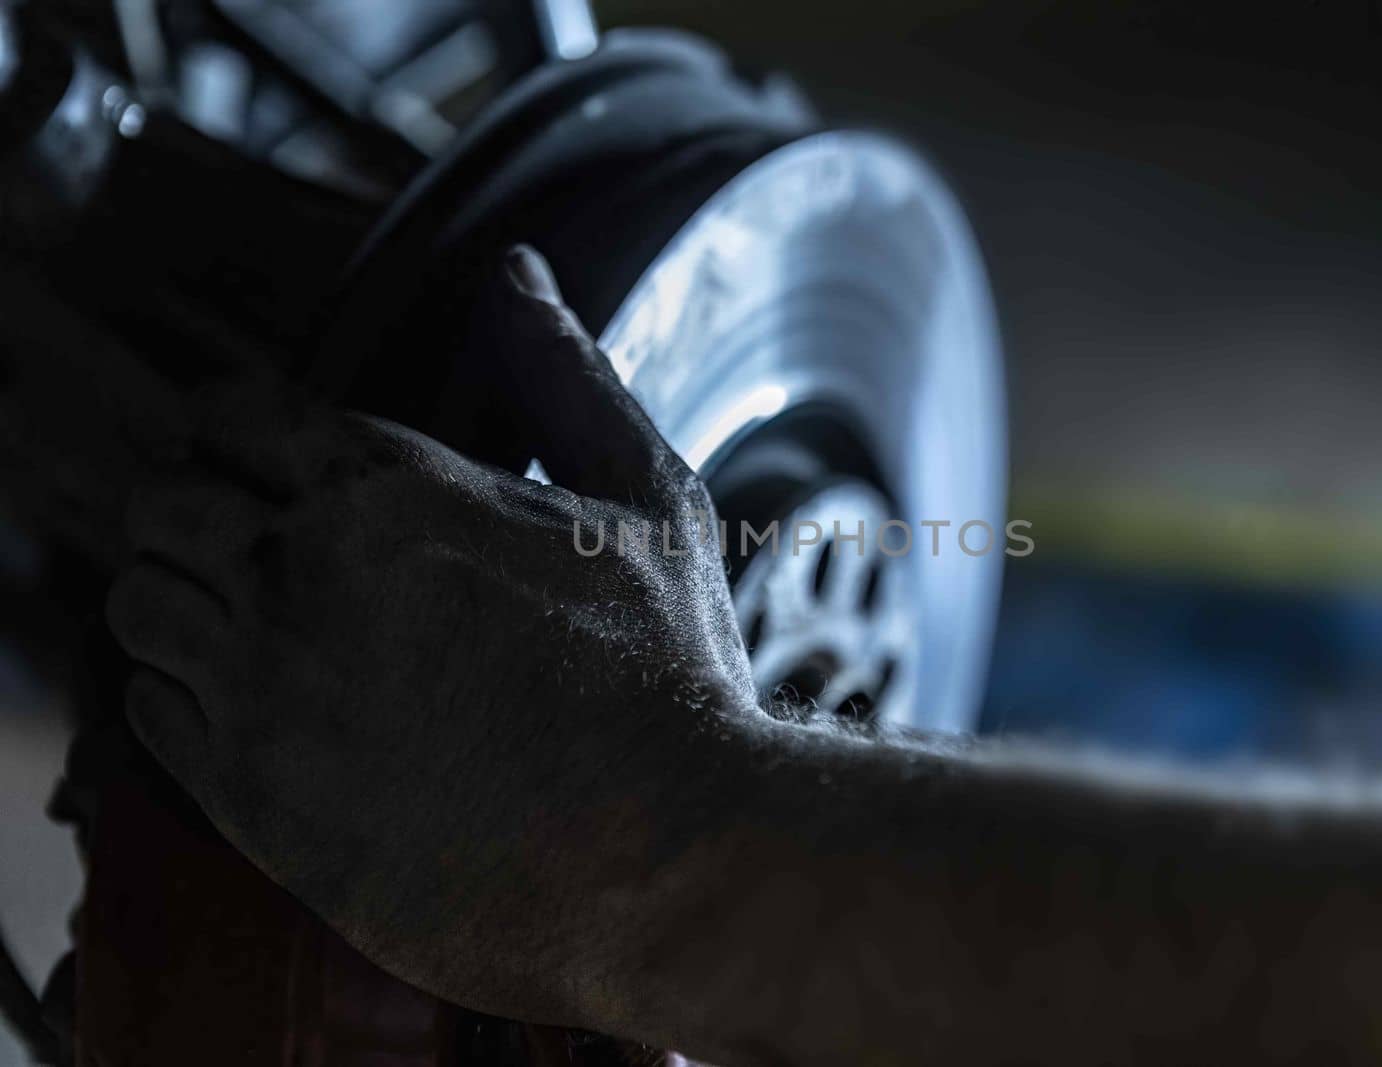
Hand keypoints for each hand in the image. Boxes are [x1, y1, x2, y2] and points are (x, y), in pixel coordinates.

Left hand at [105, 247, 757, 1024]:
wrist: (666, 860)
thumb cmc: (669, 677)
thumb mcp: (650, 501)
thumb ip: (565, 375)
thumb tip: (518, 270)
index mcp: (387, 490)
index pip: (231, 418)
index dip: (251, 438)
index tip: (284, 472)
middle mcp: (297, 577)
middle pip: (161, 505)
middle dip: (206, 513)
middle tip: (274, 552)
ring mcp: (263, 692)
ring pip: (138, 606)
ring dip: (188, 605)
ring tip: (268, 632)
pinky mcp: (251, 799)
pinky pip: (149, 715)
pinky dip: (185, 699)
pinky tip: (268, 712)